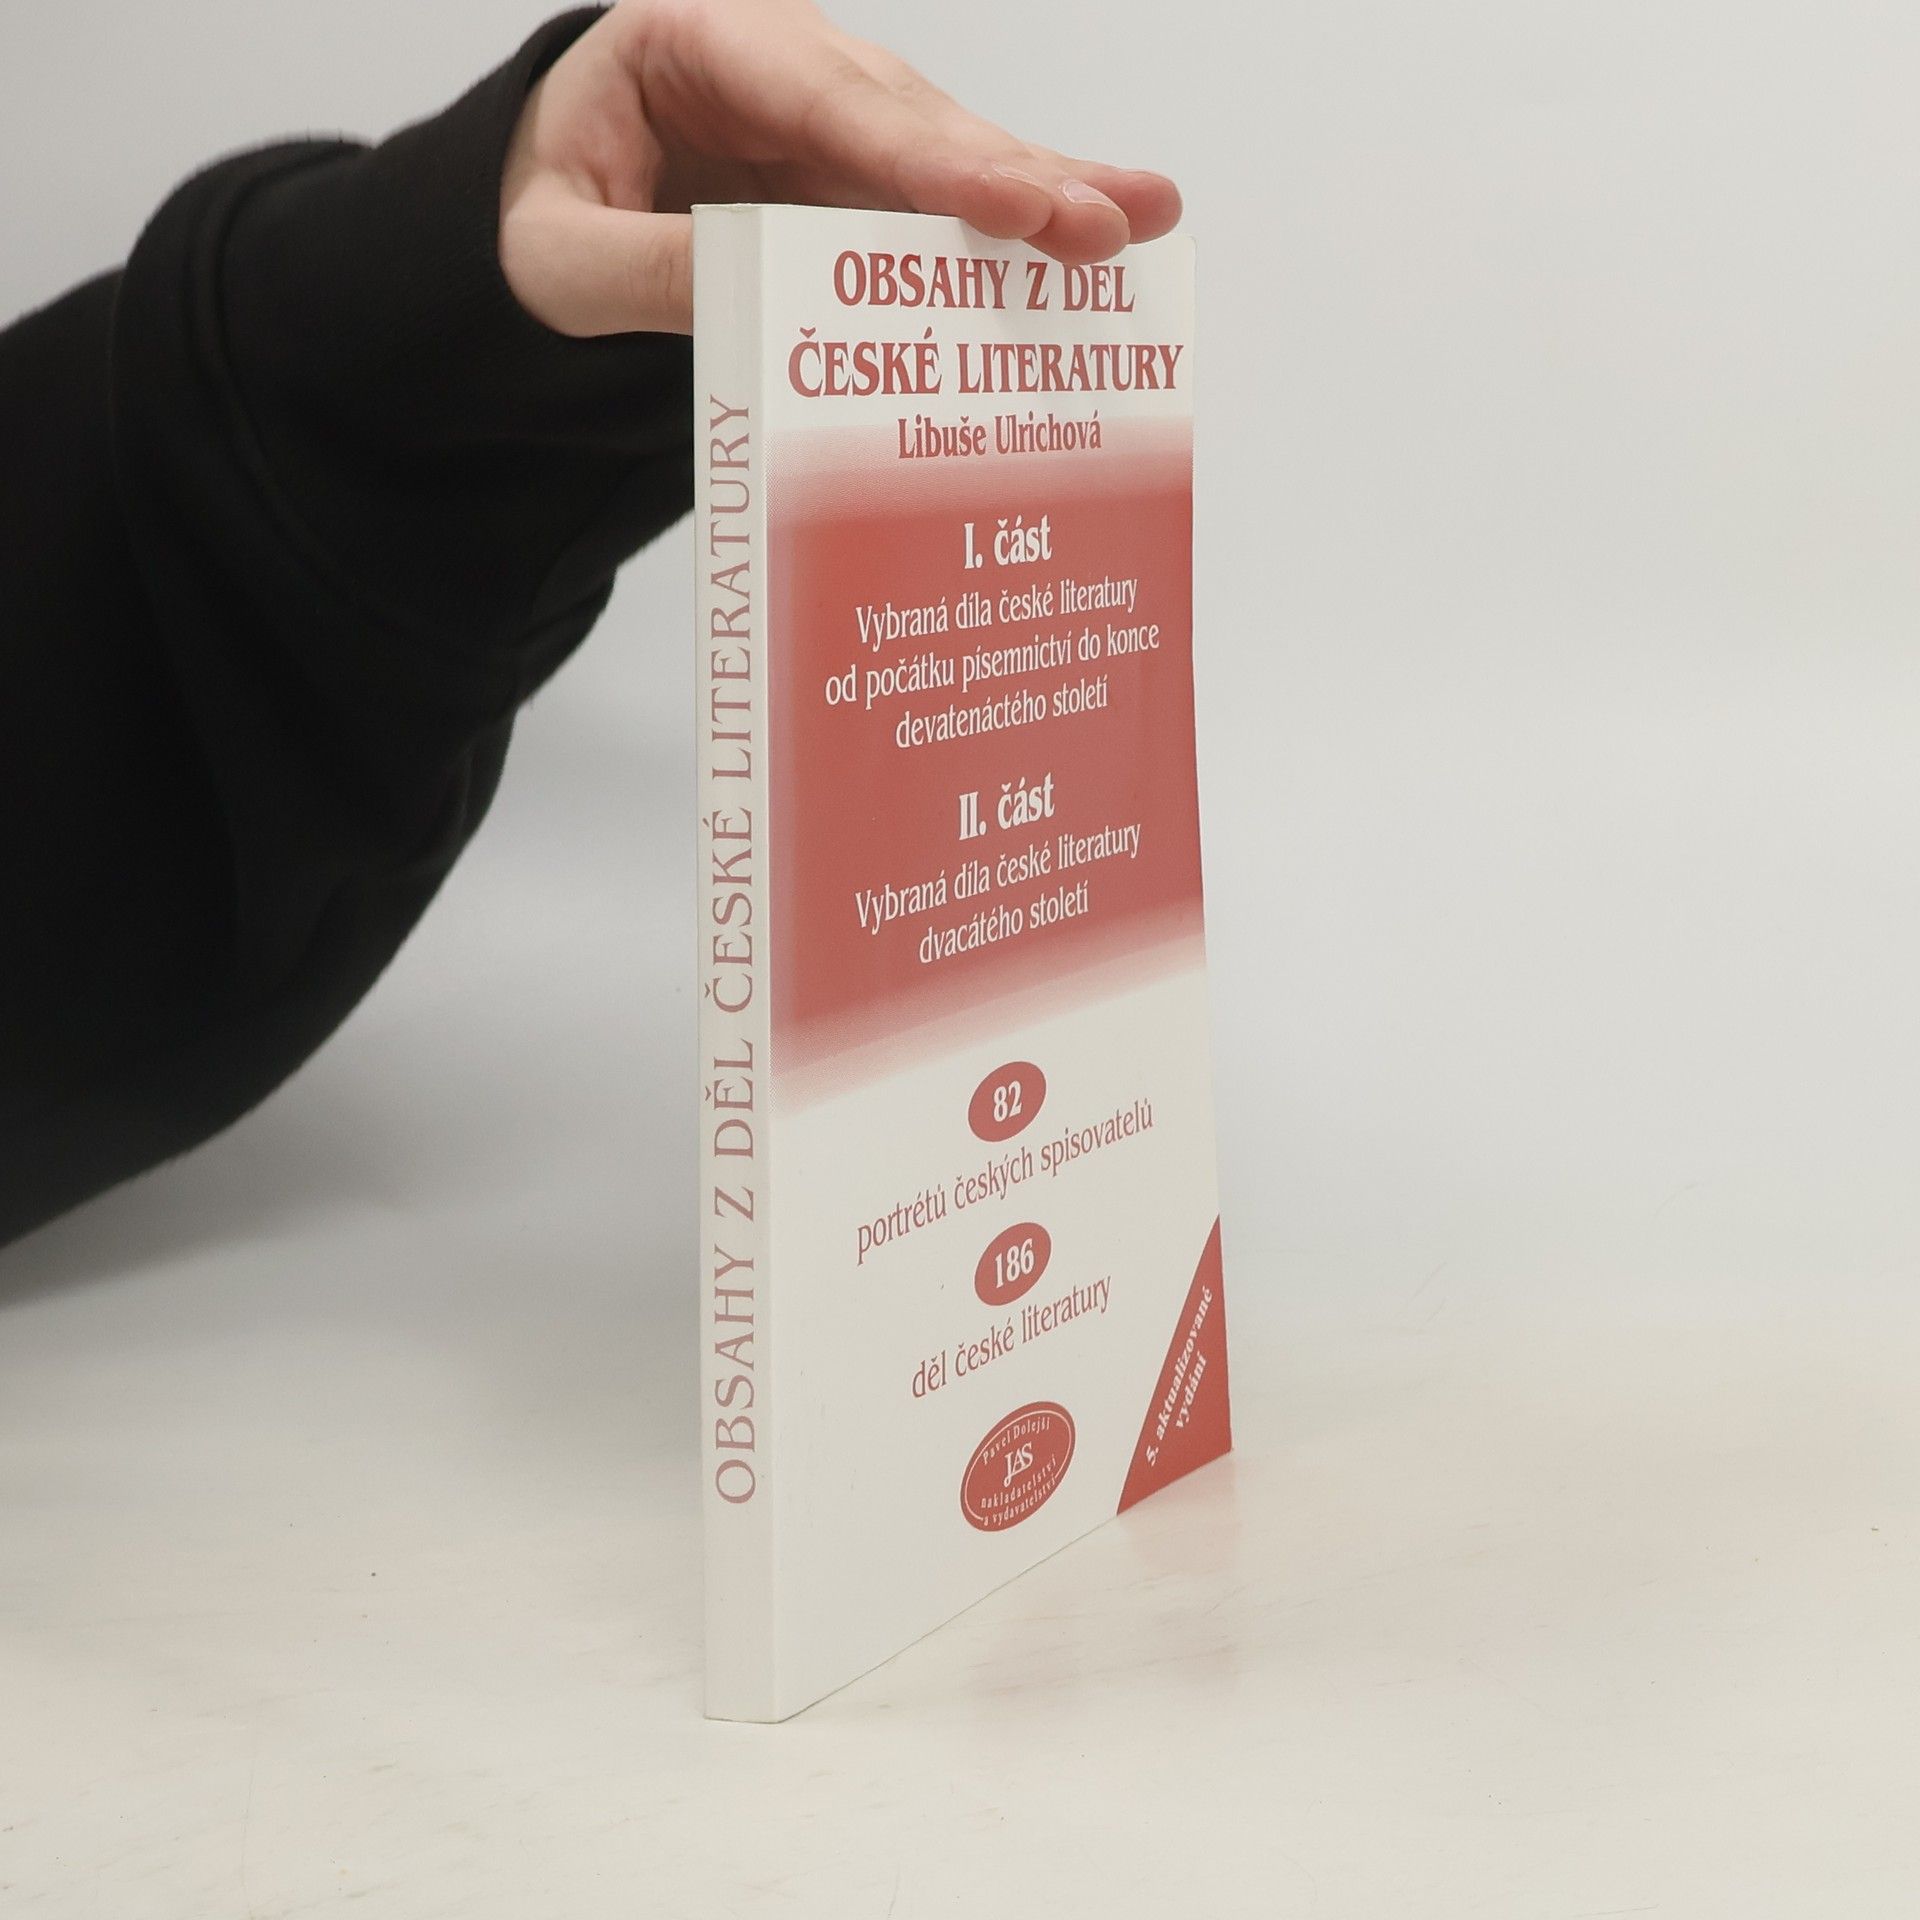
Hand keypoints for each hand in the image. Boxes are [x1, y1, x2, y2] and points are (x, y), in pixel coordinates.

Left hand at [499, 0, 1182, 336]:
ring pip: (947, 157)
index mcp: (697, 45)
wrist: (539, 212)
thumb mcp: (555, 257)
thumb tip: (758, 301)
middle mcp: (784, 69)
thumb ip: (646, 272)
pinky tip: (1100, 236)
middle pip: (912, 122)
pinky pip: (941, 208)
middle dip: (1016, 177)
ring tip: (1141, 223)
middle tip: (1108, 225)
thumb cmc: (541, 214)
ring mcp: (831, 126)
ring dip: (1043, 197)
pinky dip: (1016, 230)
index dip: (926, 158)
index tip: (1010, 202)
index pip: (825, 102)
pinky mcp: (855, 184)